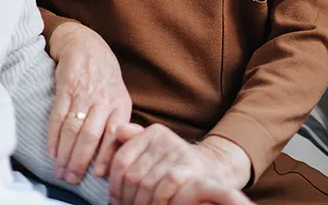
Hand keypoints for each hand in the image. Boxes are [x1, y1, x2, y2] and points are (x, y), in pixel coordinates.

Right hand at [47, 21, 131, 184]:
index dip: (106, 156)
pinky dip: (54, 136)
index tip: (99, 175)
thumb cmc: (103, 74)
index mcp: (119, 102)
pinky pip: (58, 116)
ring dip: (65, 153)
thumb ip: (116, 119)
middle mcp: (103, 98)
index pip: (114, 134)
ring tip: (60, 170)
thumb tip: (115, 153)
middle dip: (80, 161)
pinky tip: (51, 151)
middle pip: (90, 136)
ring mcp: (83, 92)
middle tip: (71, 178)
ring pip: (73, 129)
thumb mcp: (118, 94)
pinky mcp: (66, 87)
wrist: (84, 43)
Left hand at [109, 124, 251, 204]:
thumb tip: (117, 130)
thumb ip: (135, 140)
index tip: (114, 199)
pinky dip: (156, 203)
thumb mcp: (156, 148)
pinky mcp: (187, 168)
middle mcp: (164, 139)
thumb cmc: (178, 163)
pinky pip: (162, 189)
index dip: (114, 184)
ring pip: (146, 185)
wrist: (213, 169)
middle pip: (132, 175)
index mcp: (152, 132)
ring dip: (140, 204)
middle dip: (126, 198)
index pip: (122, 159)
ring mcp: (176, 153)